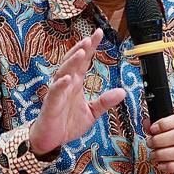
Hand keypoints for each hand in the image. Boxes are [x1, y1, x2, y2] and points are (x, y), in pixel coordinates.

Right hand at [27, 29, 125, 155]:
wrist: (51, 140)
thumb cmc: (67, 123)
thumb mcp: (92, 113)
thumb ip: (105, 102)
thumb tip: (122, 92)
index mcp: (76, 83)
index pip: (84, 61)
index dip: (90, 47)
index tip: (98, 33)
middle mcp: (66, 84)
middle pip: (73, 62)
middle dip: (81, 48)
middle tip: (90, 37)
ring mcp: (58, 92)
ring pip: (63, 72)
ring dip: (72, 61)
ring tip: (81, 51)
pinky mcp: (51, 104)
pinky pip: (55, 92)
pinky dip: (60, 84)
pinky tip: (68, 78)